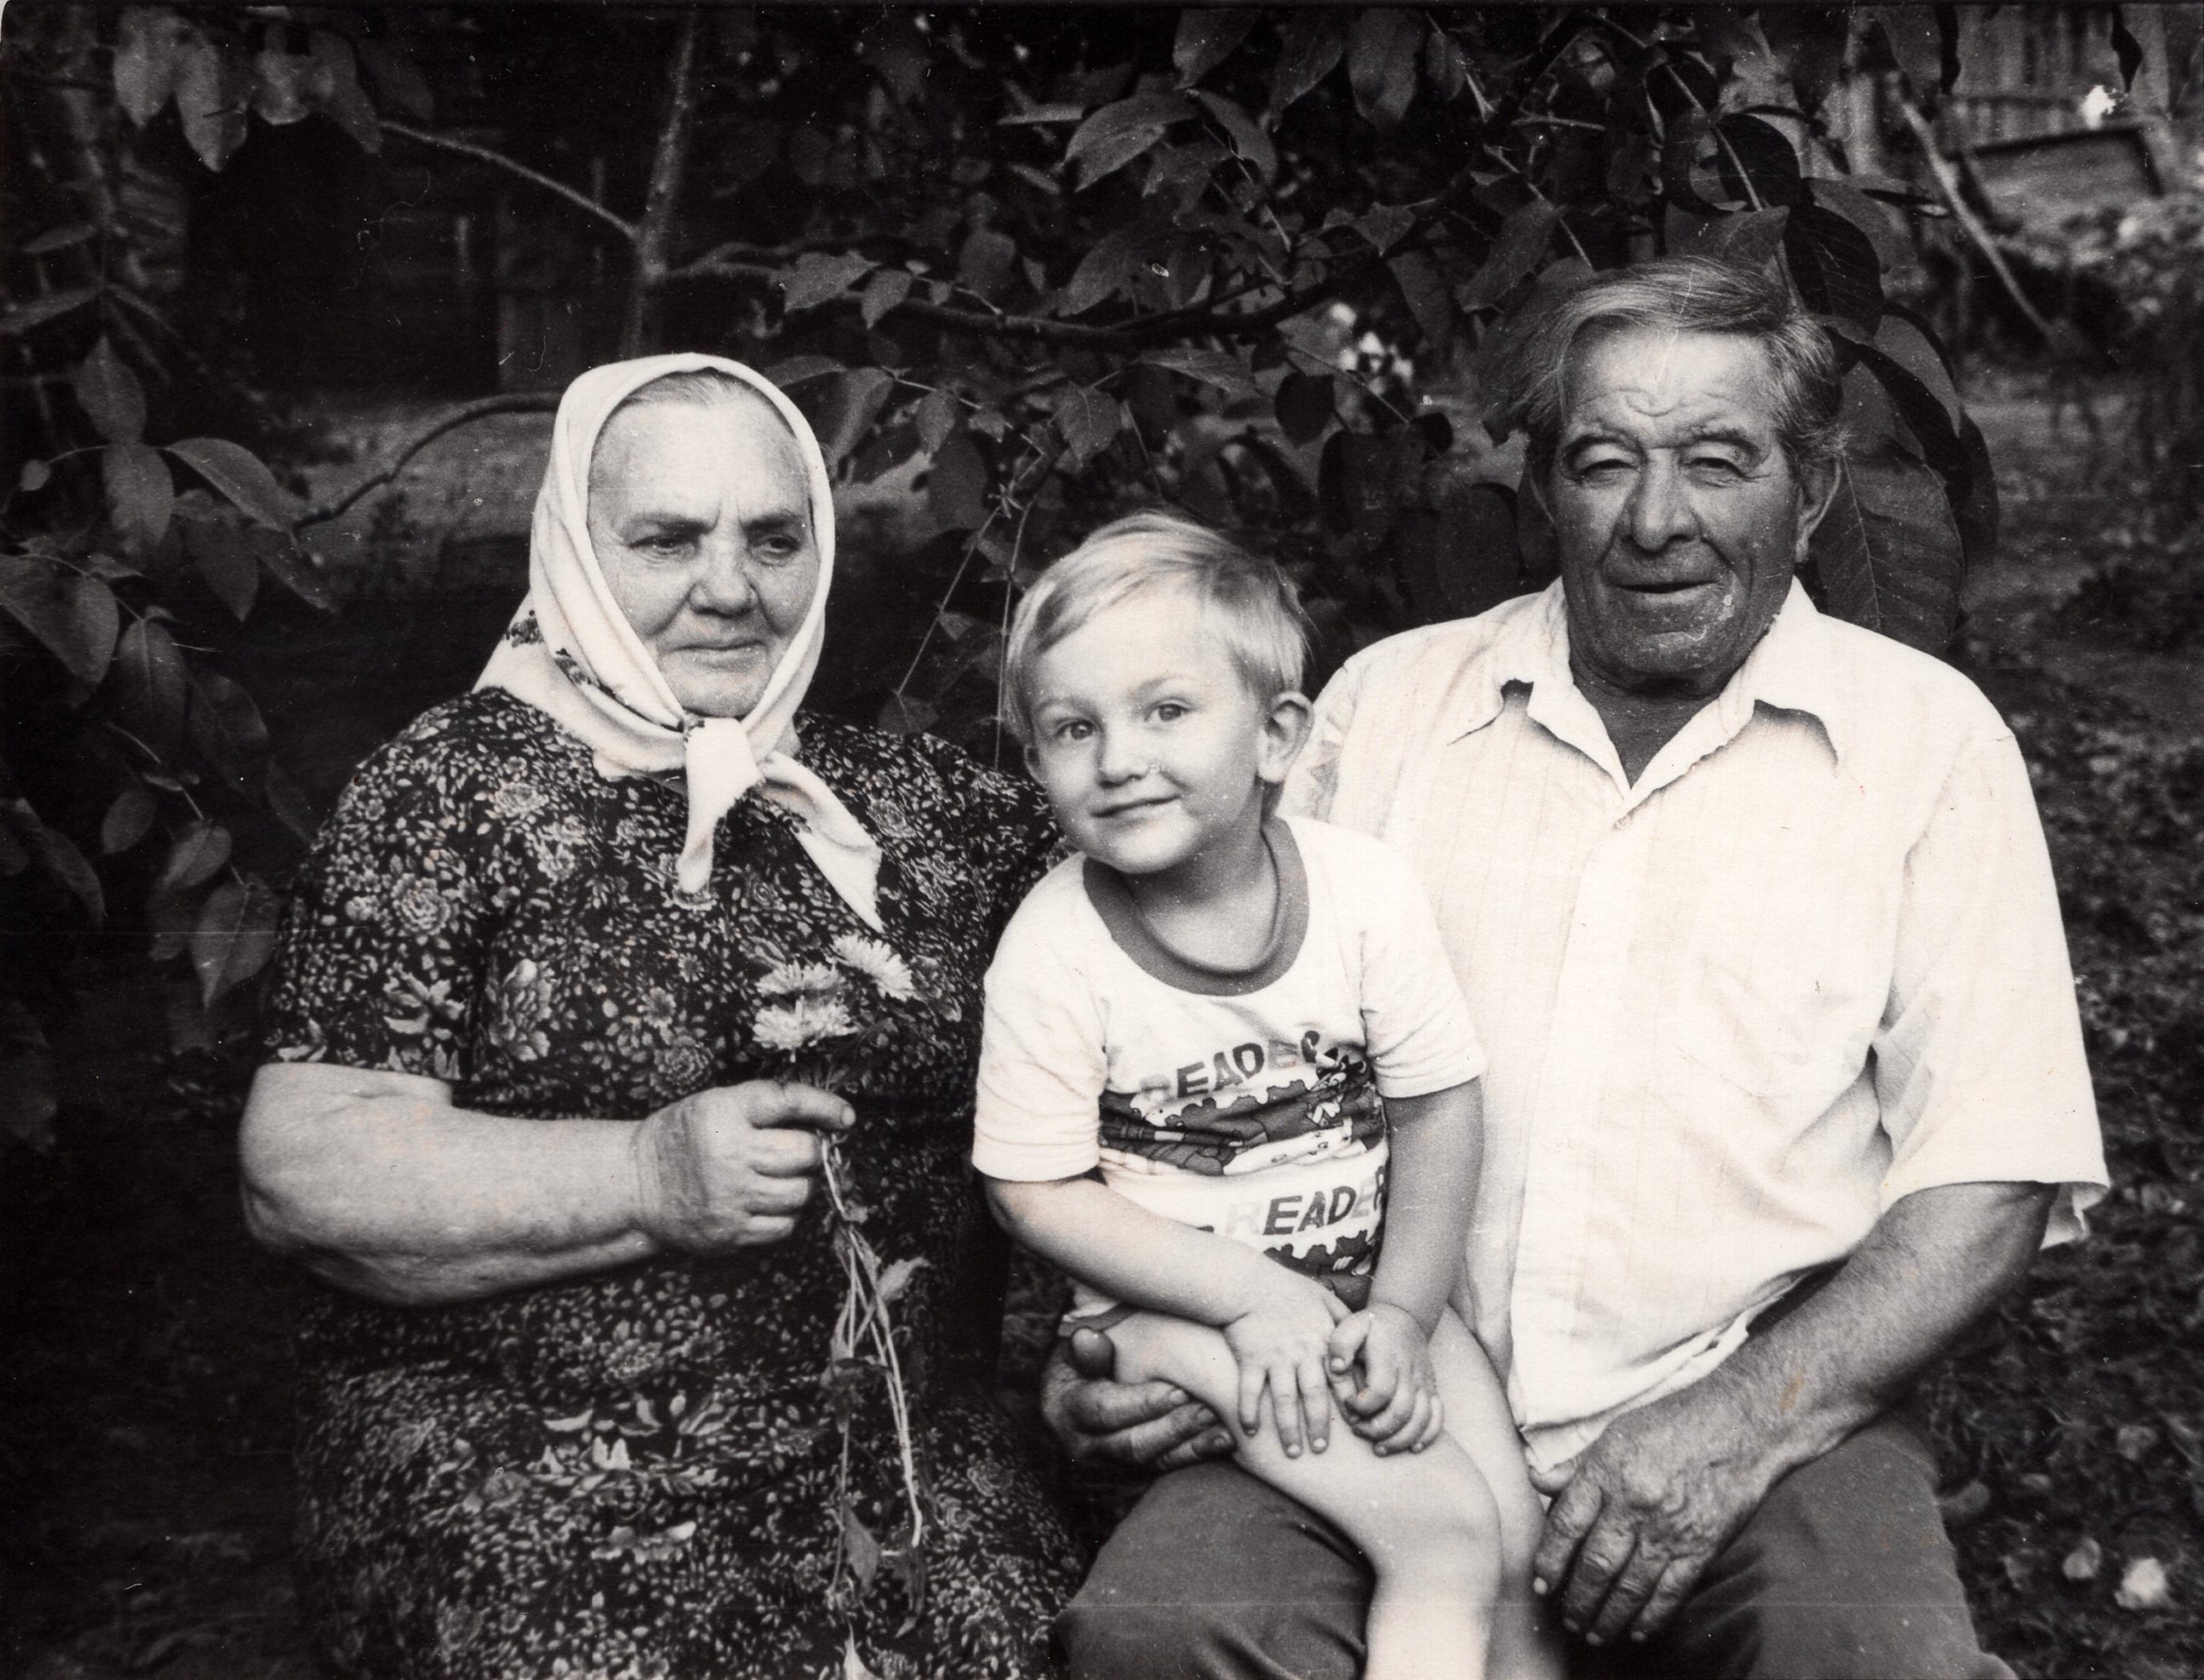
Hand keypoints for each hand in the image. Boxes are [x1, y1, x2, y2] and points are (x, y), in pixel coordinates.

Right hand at [630, 1080, 852, 1253]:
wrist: (637, 1185)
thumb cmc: (684, 1137)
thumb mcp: (716, 1103)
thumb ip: (765, 1104)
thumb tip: (832, 1117)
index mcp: (724, 1113)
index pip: (788, 1101)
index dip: (824, 1107)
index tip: (845, 1117)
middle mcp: (729, 1155)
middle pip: (805, 1154)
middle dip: (810, 1152)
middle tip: (796, 1152)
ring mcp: (730, 1198)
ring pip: (801, 1193)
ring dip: (799, 1185)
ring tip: (777, 1178)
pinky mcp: (730, 1233)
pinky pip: (784, 1226)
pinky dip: (784, 1215)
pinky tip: (764, 1203)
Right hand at [1040, 1329, 1230, 1470]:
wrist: (1065, 1418)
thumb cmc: (1076, 1376)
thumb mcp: (1072, 1359)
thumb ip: (1086, 1352)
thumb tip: (1087, 1337)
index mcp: (1070, 1413)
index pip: (1105, 1412)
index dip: (1143, 1404)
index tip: (1179, 1391)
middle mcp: (1086, 1449)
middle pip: (1132, 1446)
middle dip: (1173, 1430)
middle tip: (1207, 1411)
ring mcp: (1108, 1471)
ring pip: (1152, 1464)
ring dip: (1190, 1449)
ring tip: (1223, 1432)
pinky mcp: (1129, 1481)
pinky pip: (1164, 1472)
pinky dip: (1193, 1458)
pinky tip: (1220, 1445)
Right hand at [1221, 1274, 1351, 1457]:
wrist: (1248, 1282)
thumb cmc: (1286, 1289)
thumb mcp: (1323, 1297)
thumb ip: (1342, 1316)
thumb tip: (1363, 1327)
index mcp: (1321, 1341)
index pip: (1340, 1379)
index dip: (1348, 1404)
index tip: (1354, 1425)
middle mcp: (1301, 1353)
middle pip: (1314, 1396)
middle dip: (1319, 1426)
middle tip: (1320, 1451)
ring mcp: (1275, 1357)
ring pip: (1284, 1400)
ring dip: (1288, 1429)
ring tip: (1292, 1453)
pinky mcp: (1250, 1359)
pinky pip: (1250, 1391)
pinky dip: (1249, 1412)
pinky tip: (1249, 1431)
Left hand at [1327, 1303, 1442, 1454]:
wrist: (1404, 1318)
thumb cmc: (1371, 1327)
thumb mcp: (1351, 1326)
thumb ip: (1340, 1345)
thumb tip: (1336, 1367)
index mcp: (1389, 1357)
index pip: (1381, 1390)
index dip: (1363, 1405)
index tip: (1348, 1404)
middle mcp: (1410, 1372)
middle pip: (1401, 1411)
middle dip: (1378, 1429)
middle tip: (1358, 1431)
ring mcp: (1424, 1383)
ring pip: (1420, 1420)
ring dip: (1399, 1440)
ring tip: (1378, 1448)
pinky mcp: (1432, 1390)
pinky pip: (1437, 1418)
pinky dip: (1428, 1436)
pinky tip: (1412, 1448)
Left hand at [1529, 1378, 1777, 1647]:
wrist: (1740, 1426)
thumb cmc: (1673, 1424)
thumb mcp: (1616, 1434)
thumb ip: (1577, 1465)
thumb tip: (1537, 1481)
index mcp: (1608, 1472)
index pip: (1567, 1525)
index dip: (1550, 1560)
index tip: (1541, 1584)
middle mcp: (1635, 1504)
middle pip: (1596, 1564)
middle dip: (1577, 1599)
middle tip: (1565, 1619)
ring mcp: (1670, 1529)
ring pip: (1630, 1586)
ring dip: (1608, 1616)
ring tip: (1593, 1633)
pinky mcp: (1703, 1546)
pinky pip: (1672, 1592)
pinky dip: (1652, 1617)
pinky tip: (1637, 1632)